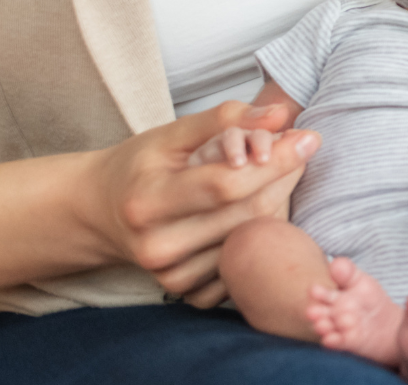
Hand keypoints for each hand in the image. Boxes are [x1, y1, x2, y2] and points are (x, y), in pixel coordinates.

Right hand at [85, 100, 316, 306]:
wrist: (98, 214)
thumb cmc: (139, 166)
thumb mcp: (171, 134)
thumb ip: (225, 118)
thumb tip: (280, 114)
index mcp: (147, 202)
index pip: (227, 184)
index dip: (275, 160)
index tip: (309, 138)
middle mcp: (157, 246)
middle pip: (247, 213)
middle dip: (284, 176)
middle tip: (299, 150)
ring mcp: (171, 277)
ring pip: (254, 239)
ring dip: (279, 204)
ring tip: (274, 177)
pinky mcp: (187, 294)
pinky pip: (246, 265)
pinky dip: (261, 238)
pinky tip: (254, 212)